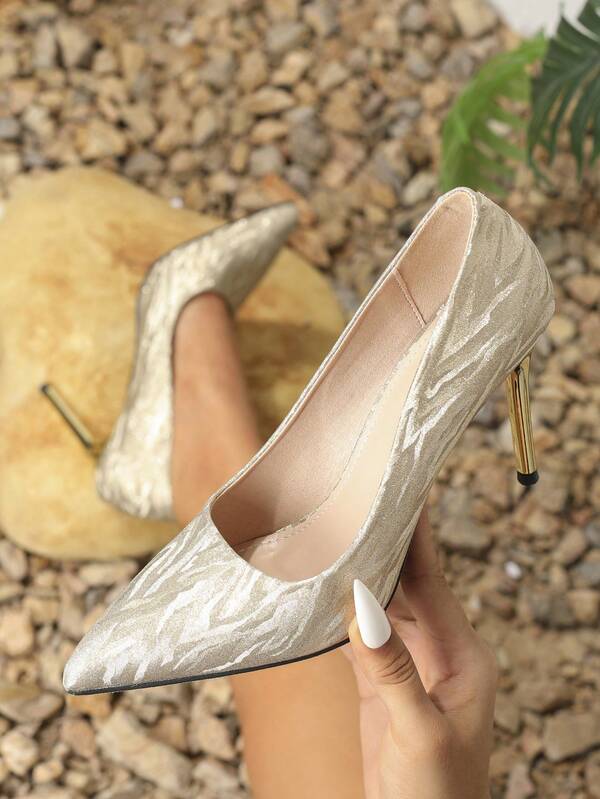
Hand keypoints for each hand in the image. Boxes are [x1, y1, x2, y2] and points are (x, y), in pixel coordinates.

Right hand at [346, 510, 496, 798]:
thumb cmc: (438, 796)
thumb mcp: (422, 734)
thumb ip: (393, 673)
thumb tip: (361, 614)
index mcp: (462, 657)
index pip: (432, 584)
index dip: (416, 539)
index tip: (402, 493)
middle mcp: (438, 652)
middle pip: (406, 587)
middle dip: (383, 548)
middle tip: (356, 504)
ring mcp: (408, 666)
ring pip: (382, 608)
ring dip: (359, 578)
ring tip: (335, 536)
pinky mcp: (380, 684)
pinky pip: (359, 638)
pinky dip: (340, 616)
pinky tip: (322, 594)